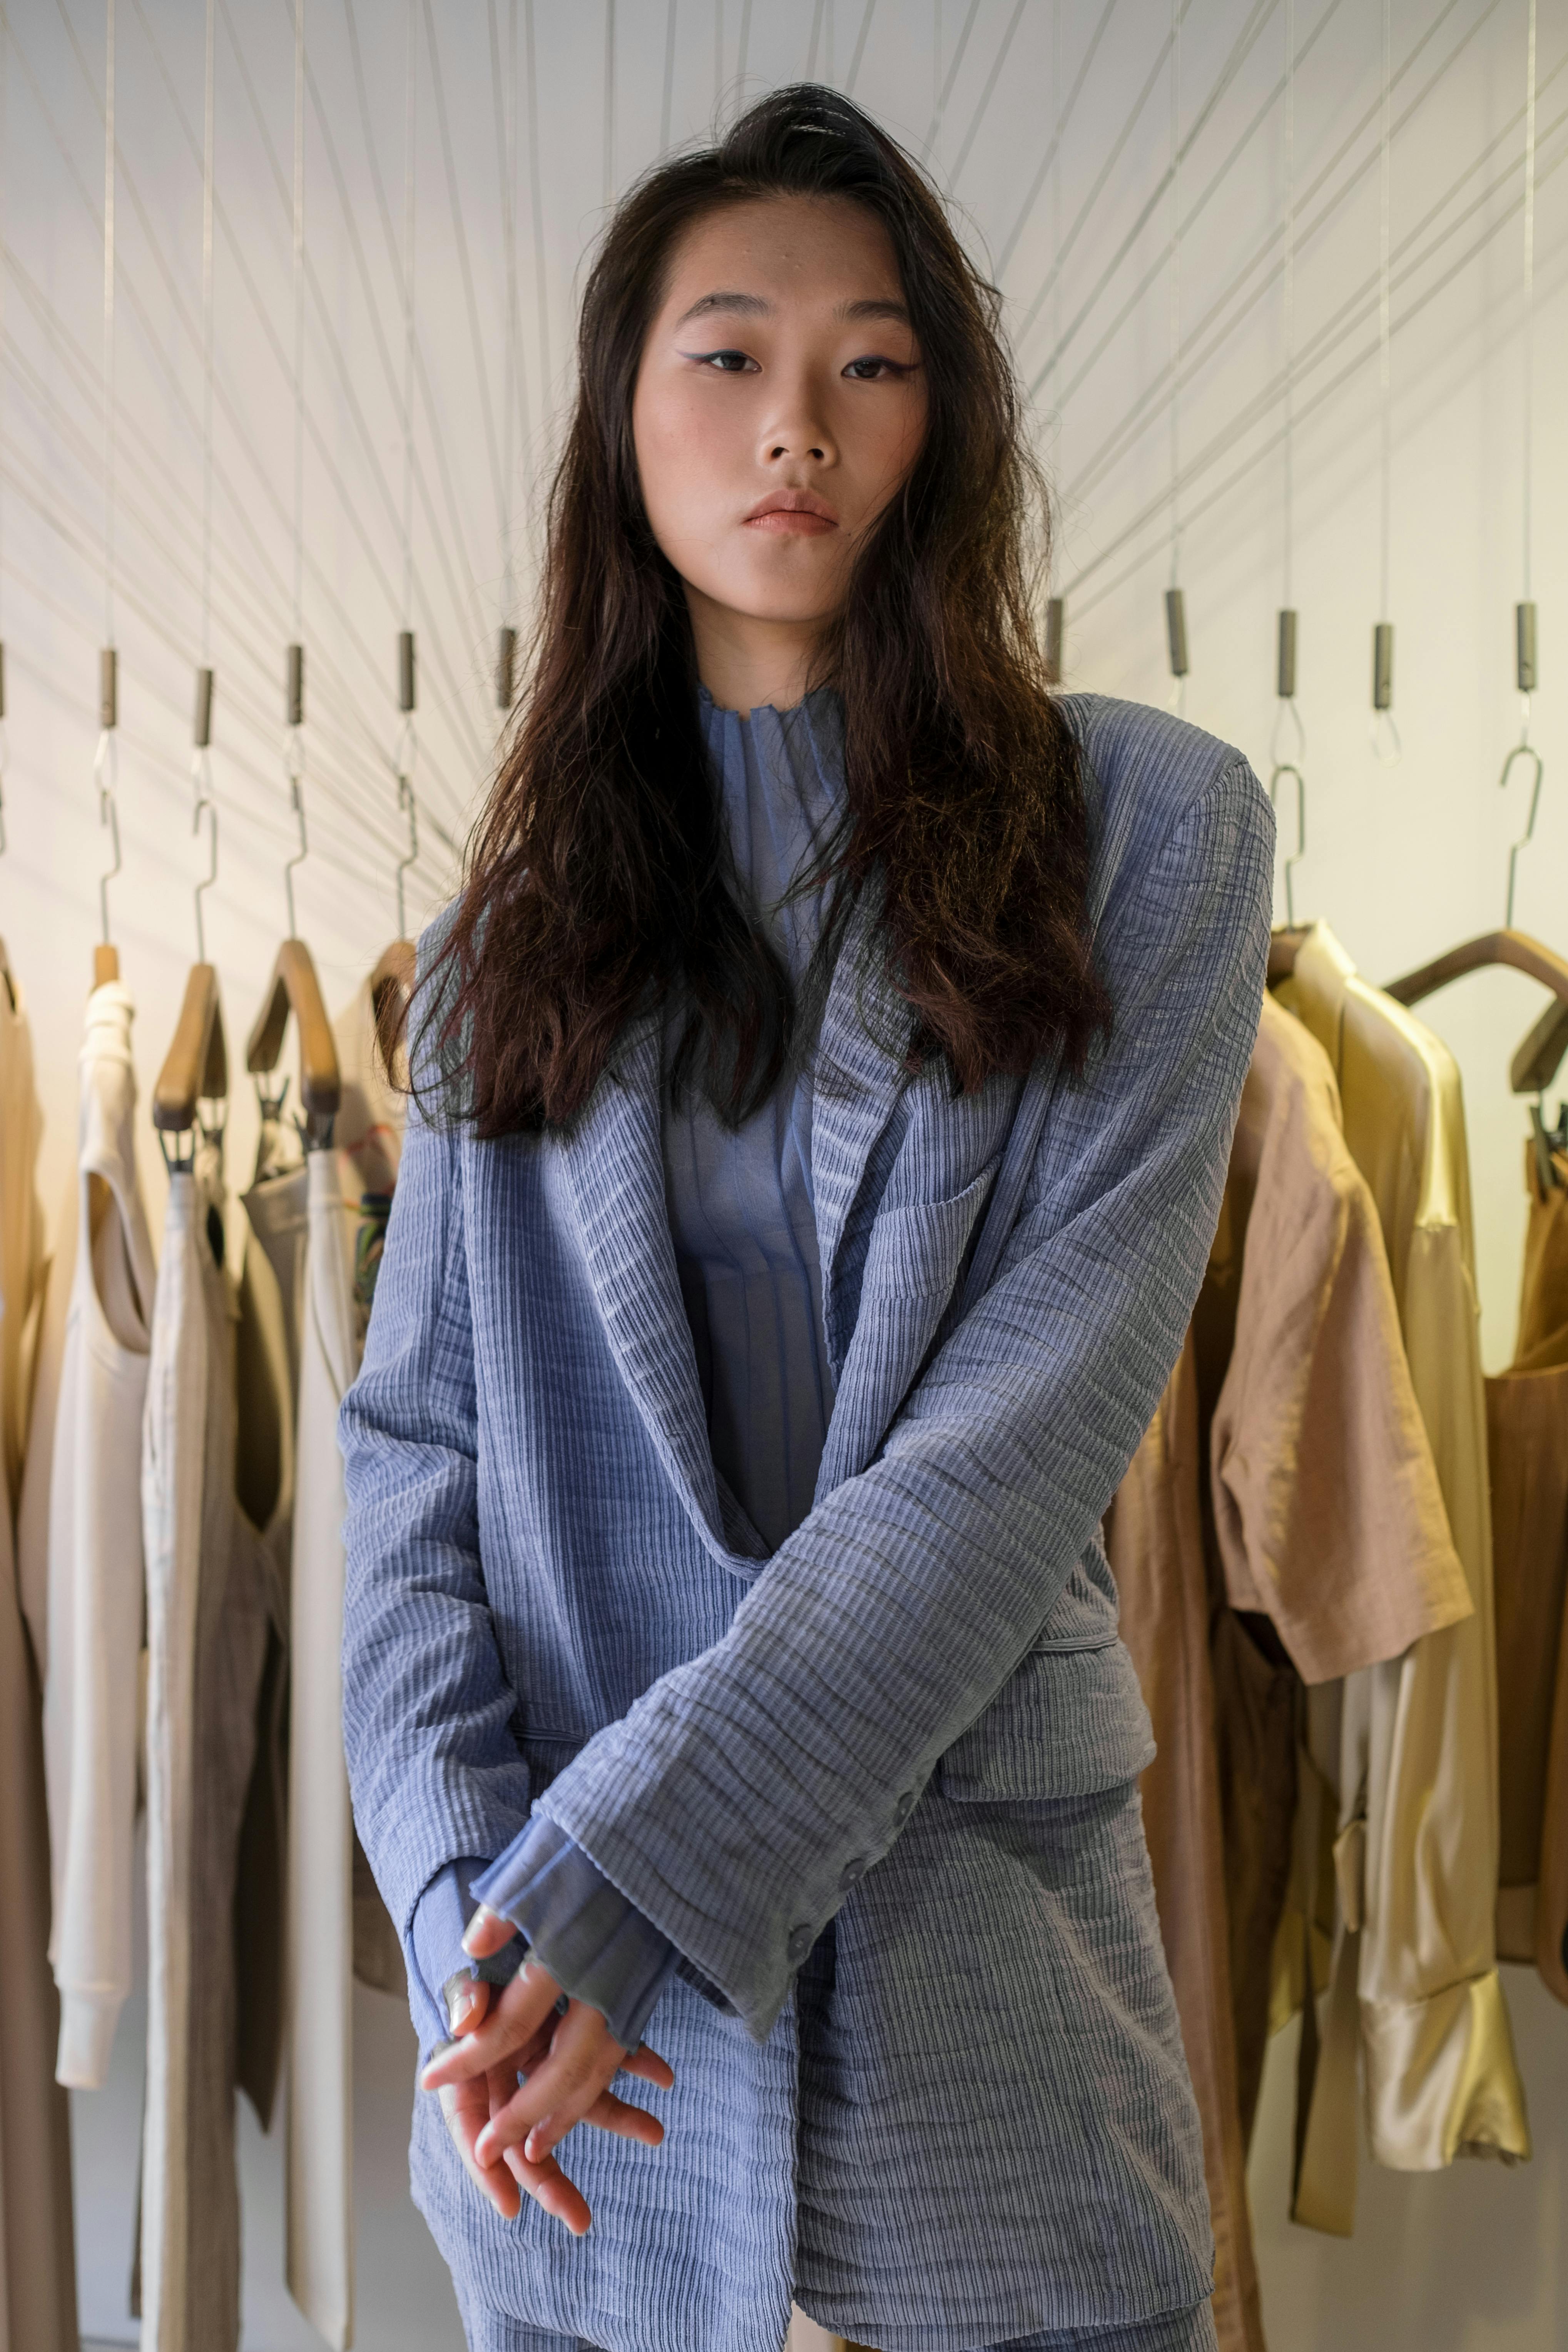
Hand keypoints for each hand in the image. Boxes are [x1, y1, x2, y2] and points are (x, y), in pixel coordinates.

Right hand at [421, 1904, 673, 2234]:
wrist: (504, 1891)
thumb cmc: (466, 1929)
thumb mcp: (459, 1955)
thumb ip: (463, 1988)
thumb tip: (468, 2017)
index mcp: (468, 2055)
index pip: (470, 2125)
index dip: (489, 2166)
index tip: (512, 2206)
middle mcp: (505, 2058)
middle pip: (524, 2130)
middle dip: (552, 2175)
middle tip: (580, 2218)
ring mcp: (542, 2041)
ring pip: (572, 2094)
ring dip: (612, 2115)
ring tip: (655, 2132)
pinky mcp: (571, 2018)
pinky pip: (601, 2049)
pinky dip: (631, 2060)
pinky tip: (662, 2072)